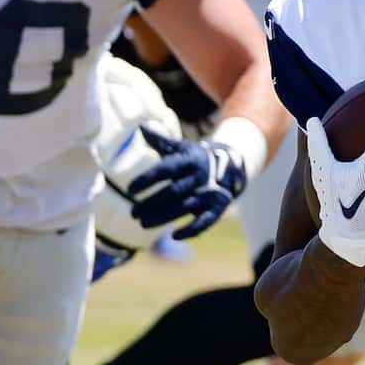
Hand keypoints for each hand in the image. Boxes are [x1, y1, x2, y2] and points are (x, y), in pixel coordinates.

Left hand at [117, 126, 248, 237]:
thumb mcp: (183, 147)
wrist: (233, 166)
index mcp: (189, 160)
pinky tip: (174, 236)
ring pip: (183, 208)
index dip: (147, 179)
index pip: (165, 170)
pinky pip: (205, 222)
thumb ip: (161, 141)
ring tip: (142, 223)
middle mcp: (199, 177)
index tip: (130, 189)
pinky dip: (191, 230)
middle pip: (172, 192)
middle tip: (132, 213)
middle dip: (151, 203)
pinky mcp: (217, 208)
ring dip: (162, 217)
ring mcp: (209, 193)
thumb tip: (141, 128)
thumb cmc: (197, 158)